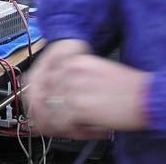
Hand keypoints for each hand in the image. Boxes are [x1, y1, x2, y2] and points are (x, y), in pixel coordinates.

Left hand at [25, 40, 150, 137]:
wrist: (148, 97)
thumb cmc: (127, 88)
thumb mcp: (94, 72)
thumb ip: (72, 79)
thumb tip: (54, 95)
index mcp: (73, 60)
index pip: (44, 77)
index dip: (46, 95)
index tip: (51, 104)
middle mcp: (69, 71)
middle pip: (44, 94)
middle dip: (51, 111)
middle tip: (64, 120)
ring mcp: (71, 88)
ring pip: (50, 110)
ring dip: (62, 123)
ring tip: (78, 127)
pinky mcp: (78, 106)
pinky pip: (61, 123)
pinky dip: (73, 131)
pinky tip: (89, 130)